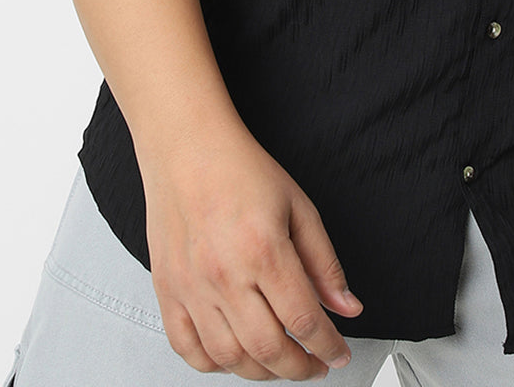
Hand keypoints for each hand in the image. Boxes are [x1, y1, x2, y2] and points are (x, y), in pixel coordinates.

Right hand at [142, 123, 362, 378]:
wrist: (187, 148)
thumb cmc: (239, 169)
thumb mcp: (298, 207)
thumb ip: (324, 263)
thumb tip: (346, 307)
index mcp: (264, 251)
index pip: (304, 321)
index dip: (328, 347)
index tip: (338, 354)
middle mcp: (224, 275)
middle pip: (268, 350)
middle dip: (300, 368)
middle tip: (314, 364)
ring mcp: (191, 287)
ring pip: (229, 358)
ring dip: (261, 372)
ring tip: (280, 363)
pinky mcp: (167, 290)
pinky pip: (187, 348)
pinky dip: (213, 365)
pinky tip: (234, 357)